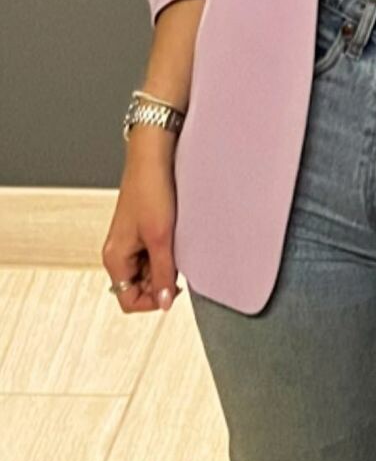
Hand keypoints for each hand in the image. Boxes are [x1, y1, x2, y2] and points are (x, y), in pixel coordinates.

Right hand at [102, 155, 182, 313]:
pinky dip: (165, 250)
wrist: (153, 156)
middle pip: (140, 287)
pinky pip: (153, 254)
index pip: (129, 301)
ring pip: (148, 270)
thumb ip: (163, 273)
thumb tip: (164, 304)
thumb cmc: (150, 189)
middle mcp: (118, 253)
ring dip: (165, 263)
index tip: (172, 286)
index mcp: (114, 259)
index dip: (153, 300)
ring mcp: (129, 242)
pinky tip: (174, 234)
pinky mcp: (141, 231)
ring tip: (174, 242)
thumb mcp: (161, 238)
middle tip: (176, 259)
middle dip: (160, 279)